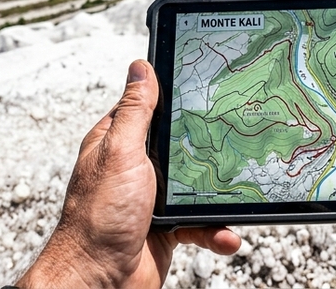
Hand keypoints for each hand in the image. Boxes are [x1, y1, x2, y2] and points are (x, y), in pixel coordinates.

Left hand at [16, 60, 240, 288]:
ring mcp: (152, 199)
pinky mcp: (167, 229)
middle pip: (182, 145)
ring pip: (197, 186)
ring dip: (218, 196)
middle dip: (209, 147)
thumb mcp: (120, 152)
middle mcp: (135, 168)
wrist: (98, 283)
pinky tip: (225, 234)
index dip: (176, 96)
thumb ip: (134, 112)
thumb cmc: (99, 218)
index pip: (150, 108)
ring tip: (237, 196)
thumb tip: (140, 67)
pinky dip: (215, 230)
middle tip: (237, 138)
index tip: (210, 85)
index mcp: (118, 143)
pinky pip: (200, 223)